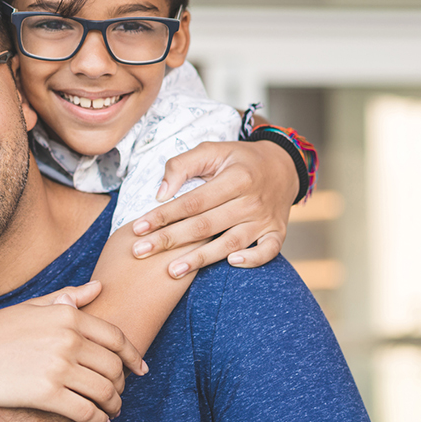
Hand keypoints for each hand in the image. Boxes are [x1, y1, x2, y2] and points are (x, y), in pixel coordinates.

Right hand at [0, 281, 145, 421]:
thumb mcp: (31, 308)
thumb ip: (67, 299)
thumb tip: (98, 288)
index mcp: (67, 315)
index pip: (116, 338)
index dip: (134, 356)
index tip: (141, 369)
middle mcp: (68, 338)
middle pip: (115, 367)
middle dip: (123, 384)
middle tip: (119, 394)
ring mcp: (58, 366)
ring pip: (105, 391)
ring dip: (114, 405)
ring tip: (111, 411)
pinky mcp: (46, 394)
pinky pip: (87, 411)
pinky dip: (98, 420)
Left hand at [131, 140, 296, 277]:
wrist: (283, 167)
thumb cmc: (239, 160)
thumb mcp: (213, 150)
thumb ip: (183, 165)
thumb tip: (161, 193)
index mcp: (235, 178)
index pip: (192, 202)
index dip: (163, 215)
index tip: (138, 228)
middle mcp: (251, 201)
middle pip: (205, 226)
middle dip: (169, 240)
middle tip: (140, 252)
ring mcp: (265, 219)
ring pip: (229, 243)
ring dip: (200, 259)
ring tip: (172, 271)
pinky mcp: (276, 233)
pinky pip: (268, 251)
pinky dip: (252, 259)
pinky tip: (230, 264)